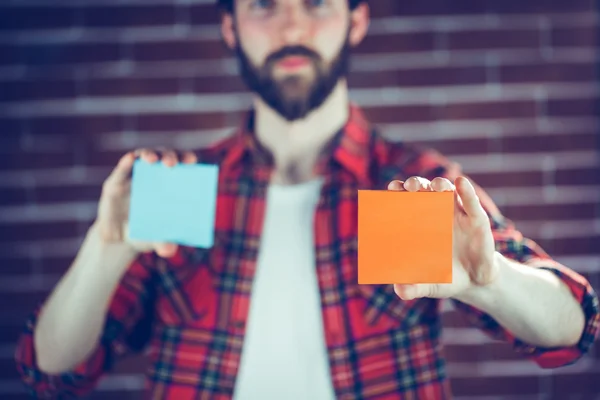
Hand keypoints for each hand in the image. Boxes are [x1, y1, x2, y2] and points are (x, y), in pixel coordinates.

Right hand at [95, 148, 197, 257]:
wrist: (118, 240)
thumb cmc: (146, 232)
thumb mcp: (156, 239)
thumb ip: (165, 243)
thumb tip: (169, 250)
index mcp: (172, 184)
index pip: (183, 164)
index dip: (187, 159)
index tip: (192, 161)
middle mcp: (155, 175)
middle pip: (165, 156)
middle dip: (170, 156)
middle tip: (172, 164)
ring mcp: (134, 176)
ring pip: (143, 156)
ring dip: (149, 155)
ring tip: (152, 160)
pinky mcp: (115, 182)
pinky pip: (121, 169)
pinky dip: (125, 163)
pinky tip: (129, 160)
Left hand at [387, 176, 498, 299]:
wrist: (475, 282)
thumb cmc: (445, 277)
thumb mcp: (429, 285)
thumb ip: (414, 287)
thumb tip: (400, 291)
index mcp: (417, 224)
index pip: (403, 201)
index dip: (396, 192)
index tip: (391, 189)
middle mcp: (434, 212)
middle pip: (422, 190)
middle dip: (415, 184)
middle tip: (411, 186)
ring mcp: (455, 213)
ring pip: (446, 190)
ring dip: (440, 183)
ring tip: (438, 185)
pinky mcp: (476, 218)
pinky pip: (470, 201)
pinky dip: (466, 191)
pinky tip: (461, 183)